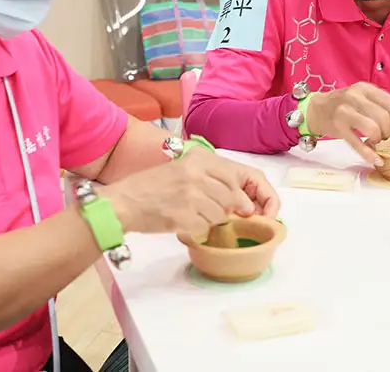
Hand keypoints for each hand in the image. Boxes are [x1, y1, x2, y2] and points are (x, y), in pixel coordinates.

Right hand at [99, 147, 279, 234]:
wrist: (123, 202)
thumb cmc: (153, 188)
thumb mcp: (185, 172)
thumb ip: (216, 183)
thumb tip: (247, 206)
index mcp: (201, 158)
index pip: (245, 175)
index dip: (262, 195)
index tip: (266, 211)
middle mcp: (198, 172)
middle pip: (235, 197)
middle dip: (232, 211)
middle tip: (218, 214)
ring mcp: (191, 193)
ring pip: (222, 215)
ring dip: (211, 220)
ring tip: (190, 213)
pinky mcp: (184, 214)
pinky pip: (206, 228)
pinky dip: (197, 230)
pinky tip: (182, 221)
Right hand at [306, 82, 389, 165]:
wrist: (317, 109)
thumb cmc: (344, 104)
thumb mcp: (363, 98)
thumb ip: (384, 104)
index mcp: (364, 88)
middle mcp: (354, 97)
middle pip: (383, 117)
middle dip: (389, 130)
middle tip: (384, 134)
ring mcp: (345, 112)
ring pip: (373, 129)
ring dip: (379, 139)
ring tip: (375, 140)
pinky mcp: (338, 127)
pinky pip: (358, 144)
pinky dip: (368, 154)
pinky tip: (375, 159)